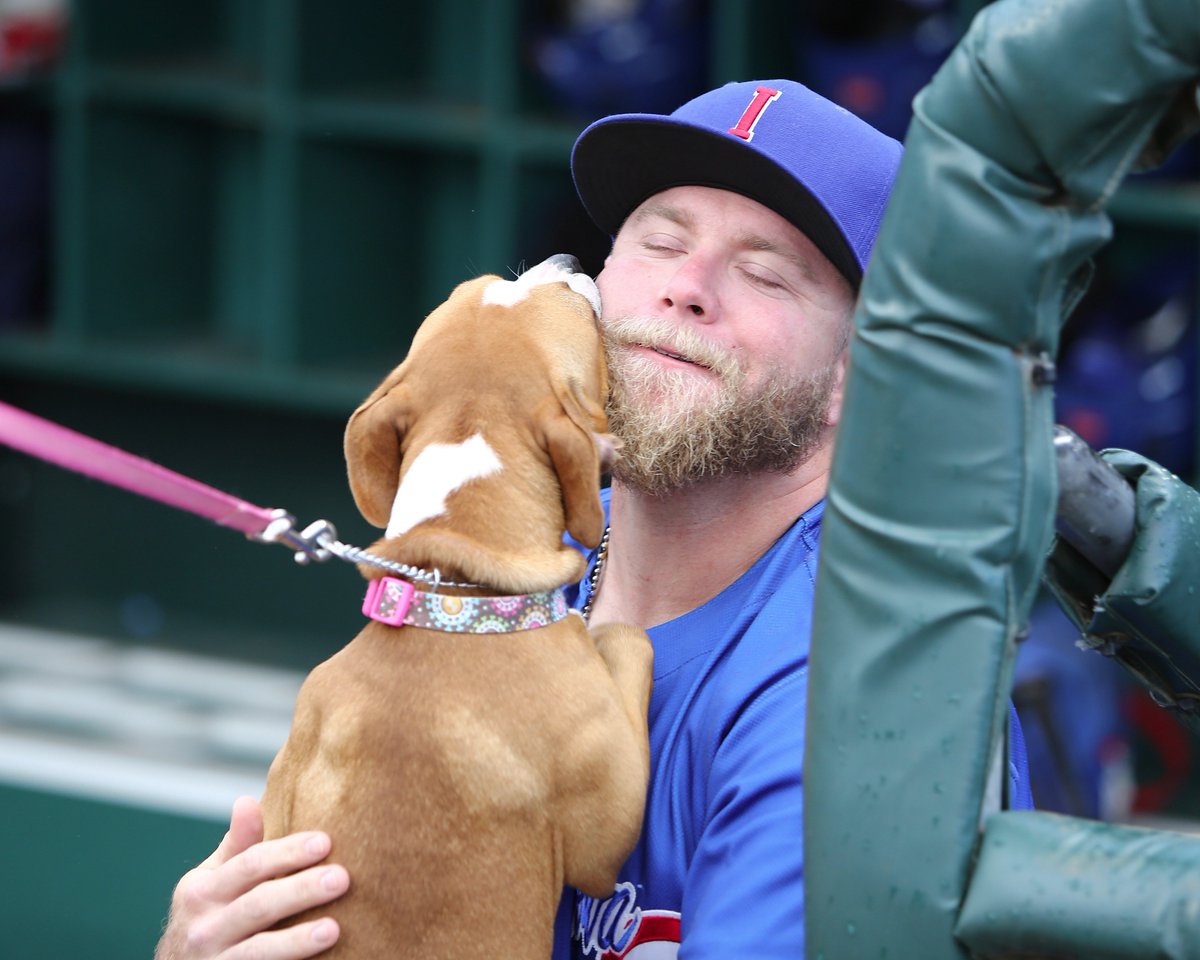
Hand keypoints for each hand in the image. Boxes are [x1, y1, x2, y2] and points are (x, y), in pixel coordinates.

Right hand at [155, 796, 349, 958]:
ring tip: (334, 928)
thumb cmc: (207, 916)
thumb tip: (248, 800)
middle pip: (258, 904)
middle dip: (301, 890)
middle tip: (341, 878)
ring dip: (297, 939)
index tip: (325, 841)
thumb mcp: (210, 881)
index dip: (288, 852)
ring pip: (259, 949)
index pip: (250, 865)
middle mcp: (204, 927)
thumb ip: (236, 846)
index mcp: (201, 890)